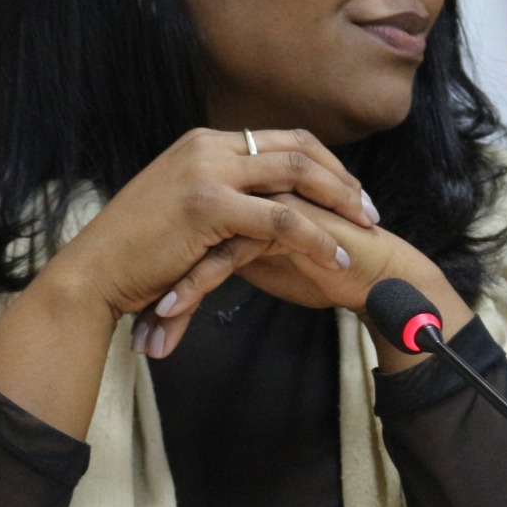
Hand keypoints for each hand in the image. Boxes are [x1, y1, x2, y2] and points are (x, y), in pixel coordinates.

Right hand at [43, 127, 375, 344]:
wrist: (92, 272)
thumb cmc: (136, 252)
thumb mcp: (181, 206)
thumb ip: (218, 193)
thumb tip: (258, 201)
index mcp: (204, 142)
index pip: (282, 139)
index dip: (324, 164)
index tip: (351, 193)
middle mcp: (208, 146)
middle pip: (299, 148)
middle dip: (342, 180)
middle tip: (370, 211)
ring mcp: (207, 171)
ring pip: (297, 175)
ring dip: (339, 203)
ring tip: (364, 232)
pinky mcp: (208, 205)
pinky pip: (282, 217)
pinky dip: (317, 237)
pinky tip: (336, 257)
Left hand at [133, 191, 474, 371]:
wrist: (375, 276)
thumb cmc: (321, 267)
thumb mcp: (261, 258)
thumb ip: (229, 244)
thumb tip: (186, 263)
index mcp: (244, 187)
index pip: (184, 217)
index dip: (157, 257)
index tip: (132, 297)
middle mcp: (252, 186)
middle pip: (187, 226)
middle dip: (154, 273)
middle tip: (133, 318)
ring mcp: (266, 202)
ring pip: (202, 239)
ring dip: (172, 282)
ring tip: (150, 319)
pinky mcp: (282, 226)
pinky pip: (228, 254)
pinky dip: (196, 285)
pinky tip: (172, 309)